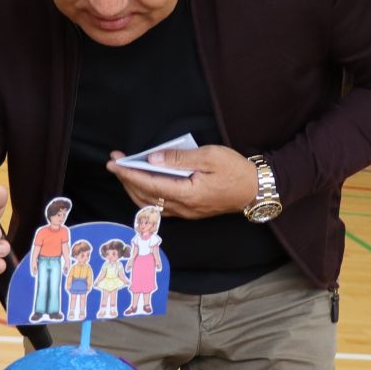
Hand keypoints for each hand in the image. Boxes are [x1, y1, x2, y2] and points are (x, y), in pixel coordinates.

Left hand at [105, 145, 257, 219]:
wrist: (256, 189)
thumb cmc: (236, 170)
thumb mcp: (209, 156)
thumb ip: (180, 158)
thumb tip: (153, 159)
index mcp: (188, 194)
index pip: (150, 184)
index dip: (129, 174)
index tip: (114, 163)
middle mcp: (184, 208)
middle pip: (145, 196)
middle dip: (126, 179)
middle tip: (114, 163)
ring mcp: (186, 213)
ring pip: (151, 205)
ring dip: (134, 189)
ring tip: (124, 172)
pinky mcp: (189, 212)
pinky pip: (160, 207)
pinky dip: (146, 196)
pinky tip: (142, 184)